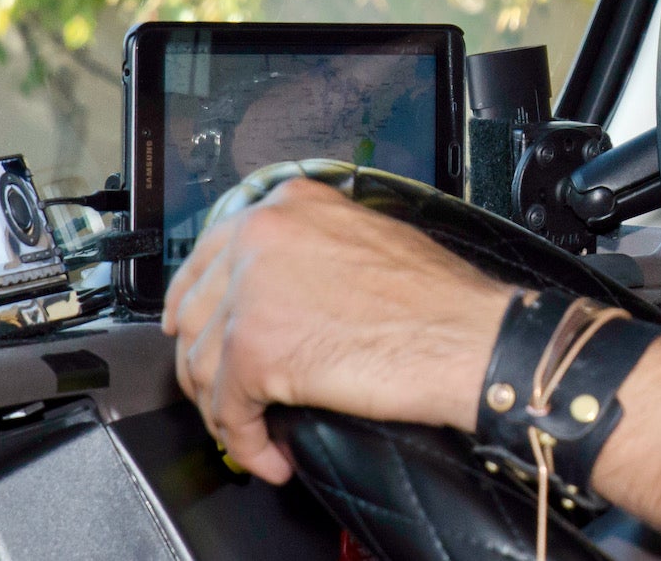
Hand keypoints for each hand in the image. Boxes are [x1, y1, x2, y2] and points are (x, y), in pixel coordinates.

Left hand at [161, 178, 515, 483]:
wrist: (468, 336)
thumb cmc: (438, 299)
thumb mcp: (364, 238)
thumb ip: (309, 248)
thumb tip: (275, 289)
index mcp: (288, 206)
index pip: (208, 254)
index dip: (196, 303)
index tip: (192, 328)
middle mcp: (260, 236)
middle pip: (197, 311)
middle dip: (205, 363)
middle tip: (221, 394)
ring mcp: (252, 291)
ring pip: (203, 365)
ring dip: (225, 409)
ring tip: (255, 431)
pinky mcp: (255, 349)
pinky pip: (229, 411)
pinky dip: (246, 442)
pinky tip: (269, 455)